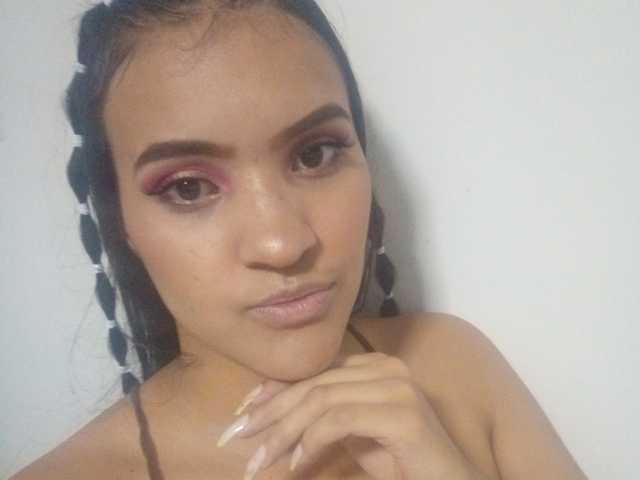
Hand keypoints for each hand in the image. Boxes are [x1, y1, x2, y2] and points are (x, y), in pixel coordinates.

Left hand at [218, 352, 479, 478]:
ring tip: (259, 462)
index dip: (273, 391)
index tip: (240, 415)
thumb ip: (320, 417)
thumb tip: (268, 415)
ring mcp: (397, 386)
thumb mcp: (351, 436)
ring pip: (320, 399)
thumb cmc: (402, 463)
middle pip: (313, 384)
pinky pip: (339, 419)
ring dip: (282, 432)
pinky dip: (311, 441)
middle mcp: (386, 367)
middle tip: (234, 438)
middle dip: (268, 412)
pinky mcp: (403, 413)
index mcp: (374, 366)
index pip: (313, 372)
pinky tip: (296, 464)